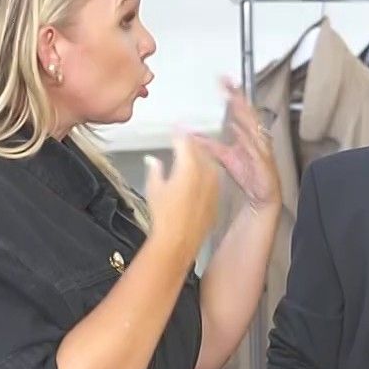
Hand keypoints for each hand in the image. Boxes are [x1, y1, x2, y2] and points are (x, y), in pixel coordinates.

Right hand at [143, 131, 220, 260]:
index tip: (176, 127)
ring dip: (201, 158)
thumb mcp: (153, 188)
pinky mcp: (216, 200)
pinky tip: (200, 177)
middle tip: (184, 138)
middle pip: (200, 151)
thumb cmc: (163, 215)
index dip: (179, 133)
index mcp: (188, 166)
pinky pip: (214, 180)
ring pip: (210, 164)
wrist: (179, 241)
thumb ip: (155, 170)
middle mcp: (205, 173)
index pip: (185, 142)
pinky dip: (206, 174)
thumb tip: (152, 160)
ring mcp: (214, 187)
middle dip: (192, 143)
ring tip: (192, 156)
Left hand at [198, 78, 279, 212]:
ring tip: (233, 98)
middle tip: (227, 83)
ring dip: (242, 111)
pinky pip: (252, 146)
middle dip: (237, 97)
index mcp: (247, 134)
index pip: (239, 110)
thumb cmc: (249, 175)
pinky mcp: (262, 159)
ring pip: (251, 125)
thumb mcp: (225, 157)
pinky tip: (237, 127)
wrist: (262, 196)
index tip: (223, 81)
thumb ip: (211, 146)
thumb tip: (194, 137)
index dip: (232, 95)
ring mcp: (260, 147)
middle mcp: (255, 137)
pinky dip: (245, 136)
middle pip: (246, 112)